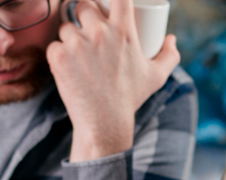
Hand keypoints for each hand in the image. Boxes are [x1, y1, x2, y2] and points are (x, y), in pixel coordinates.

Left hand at [47, 0, 180, 160]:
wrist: (104, 123)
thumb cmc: (130, 98)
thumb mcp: (156, 76)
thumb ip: (169, 55)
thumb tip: (171, 39)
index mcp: (123, 30)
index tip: (106, 5)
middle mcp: (99, 32)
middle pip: (84, 4)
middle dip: (84, 13)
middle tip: (87, 29)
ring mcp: (76, 43)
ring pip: (66, 27)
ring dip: (70, 37)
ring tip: (78, 56)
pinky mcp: (58, 56)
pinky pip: (54, 45)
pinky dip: (58, 55)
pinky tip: (68, 68)